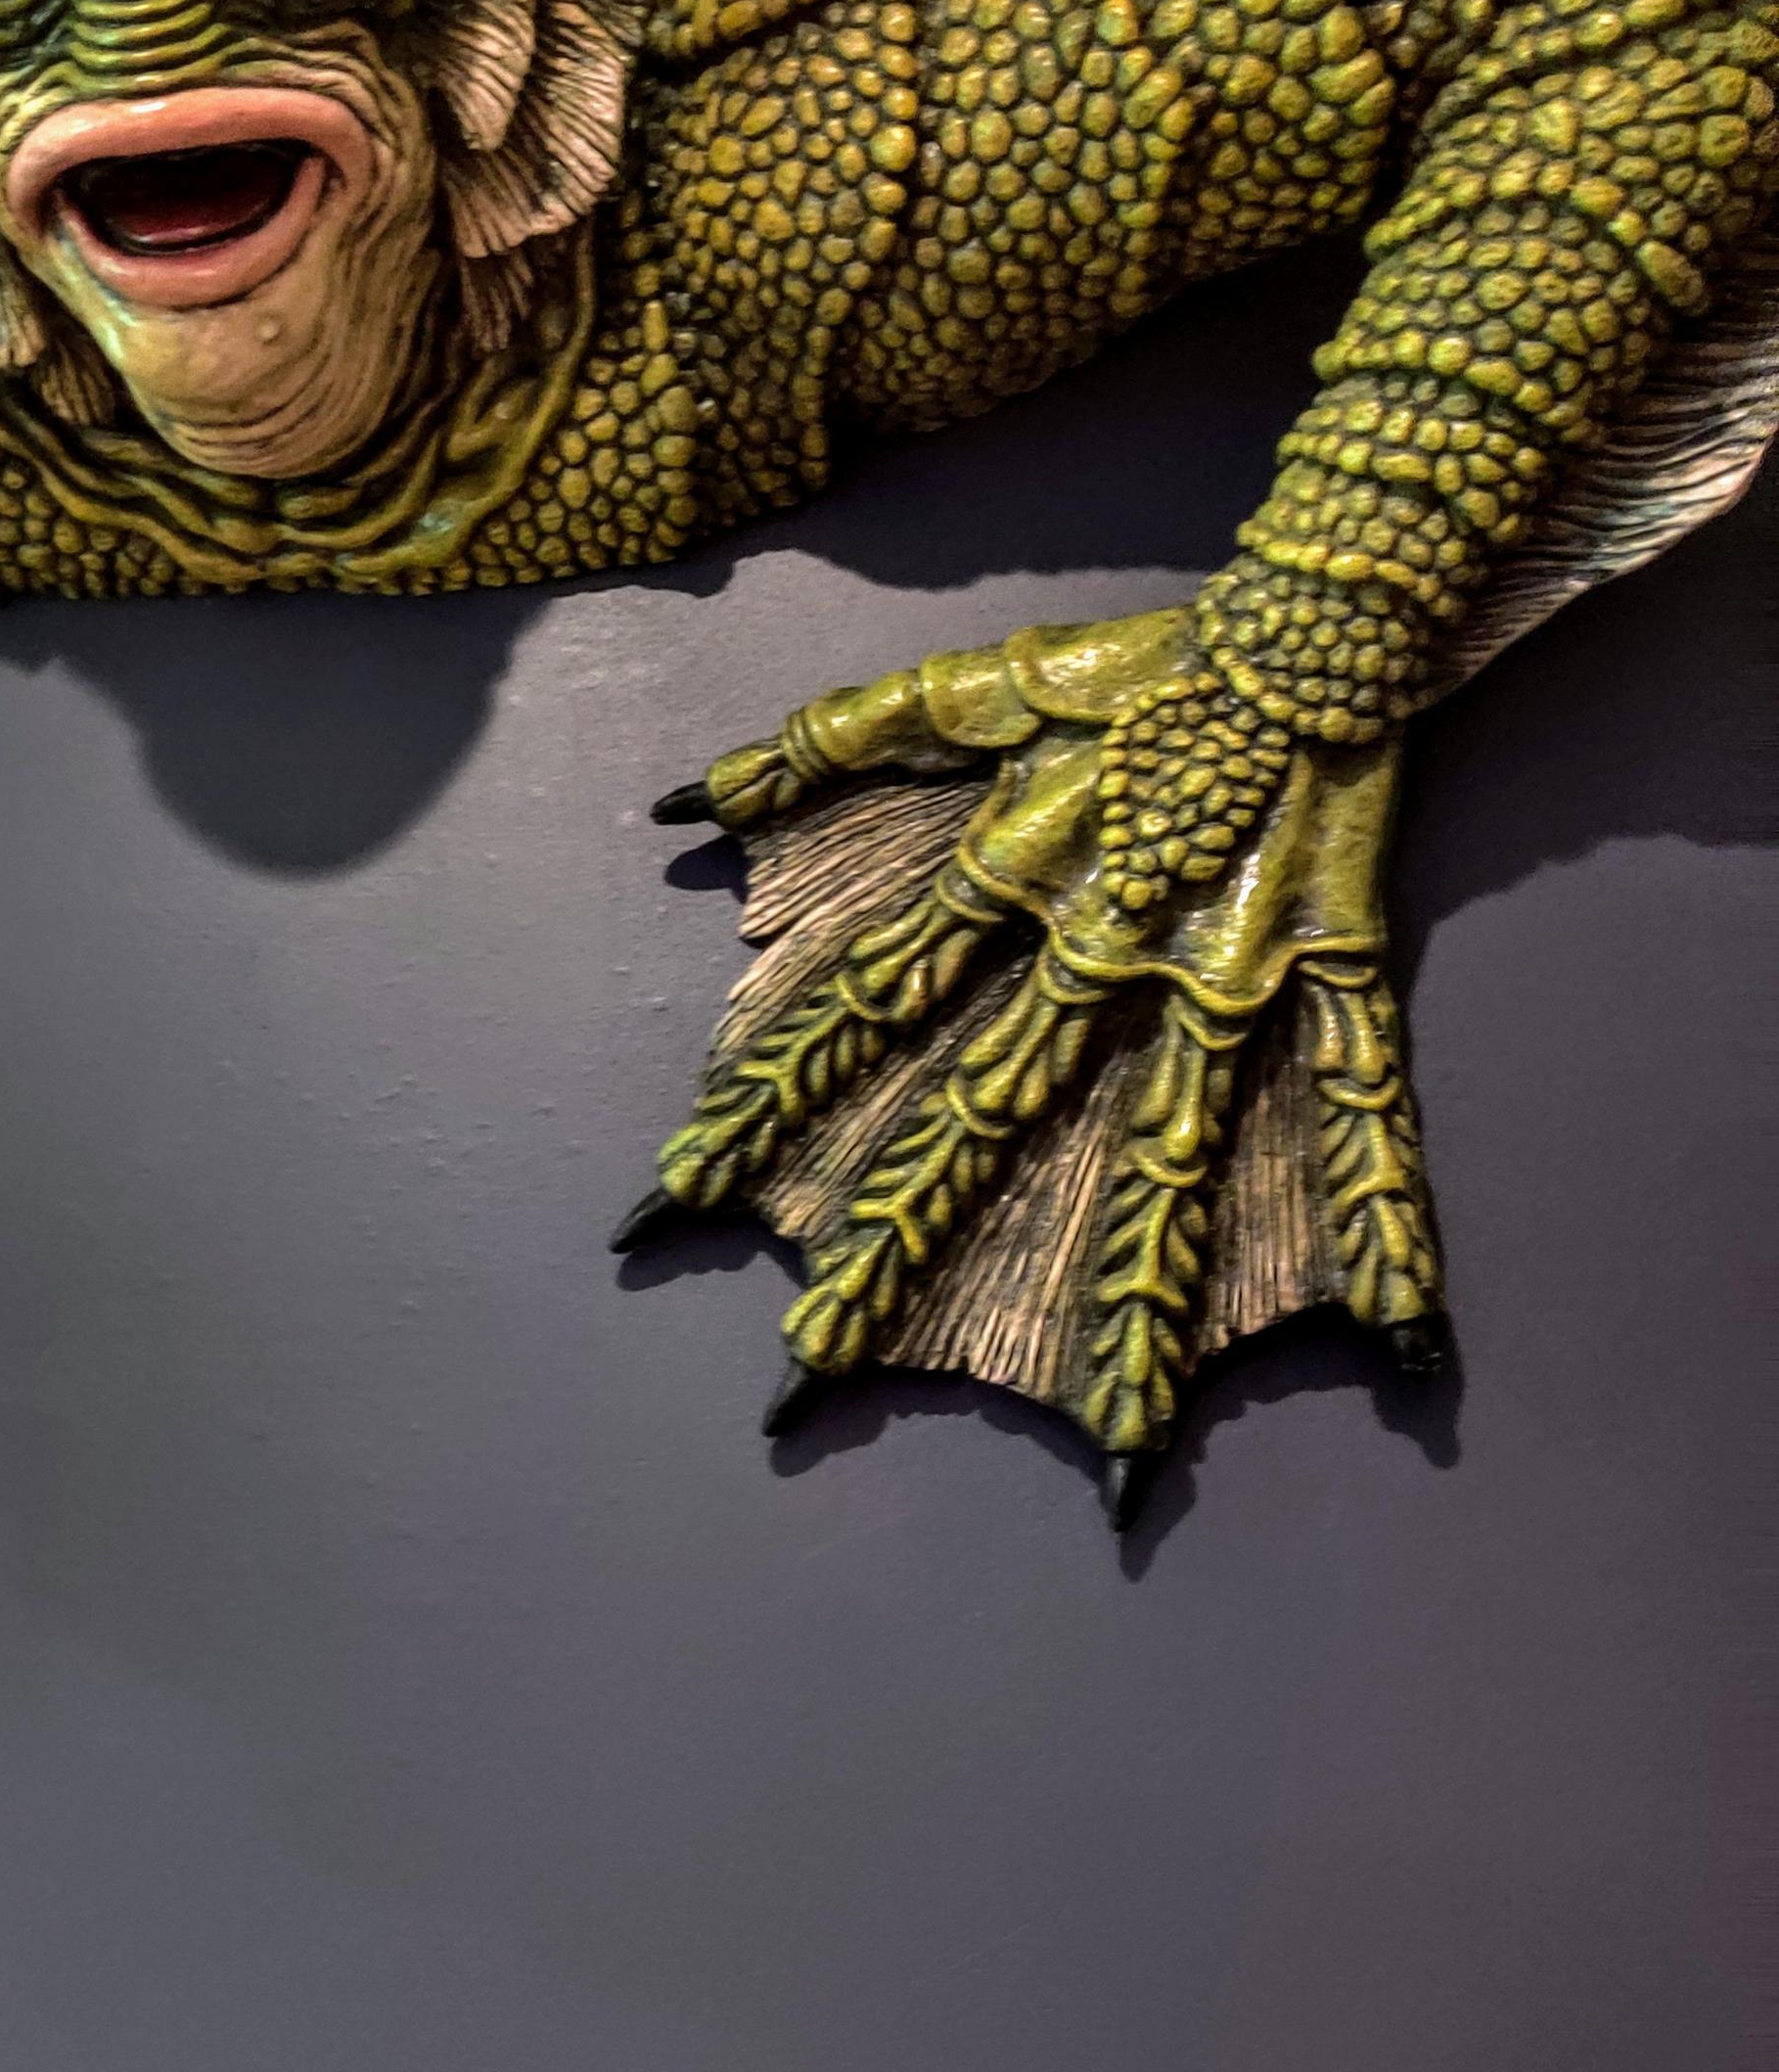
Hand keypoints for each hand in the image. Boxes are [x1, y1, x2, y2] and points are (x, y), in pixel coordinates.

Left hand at [626, 608, 1445, 1523]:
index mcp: (1000, 889)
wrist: (1302, 627)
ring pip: (1171, 1156)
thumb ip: (819, 745)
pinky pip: (1362, 1108)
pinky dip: (1390, 1213)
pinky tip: (1403, 1339)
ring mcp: (1216, 979)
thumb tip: (679, 798)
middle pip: (981, 1114)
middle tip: (804, 1370)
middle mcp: (1095, 956)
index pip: (853, 1012)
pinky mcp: (1326, 979)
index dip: (760, 1102)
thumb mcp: (957, 693)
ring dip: (1141, 1292)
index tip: (667, 1200)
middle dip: (896, 1242)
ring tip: (1121, 1445)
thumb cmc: (1127, 673)